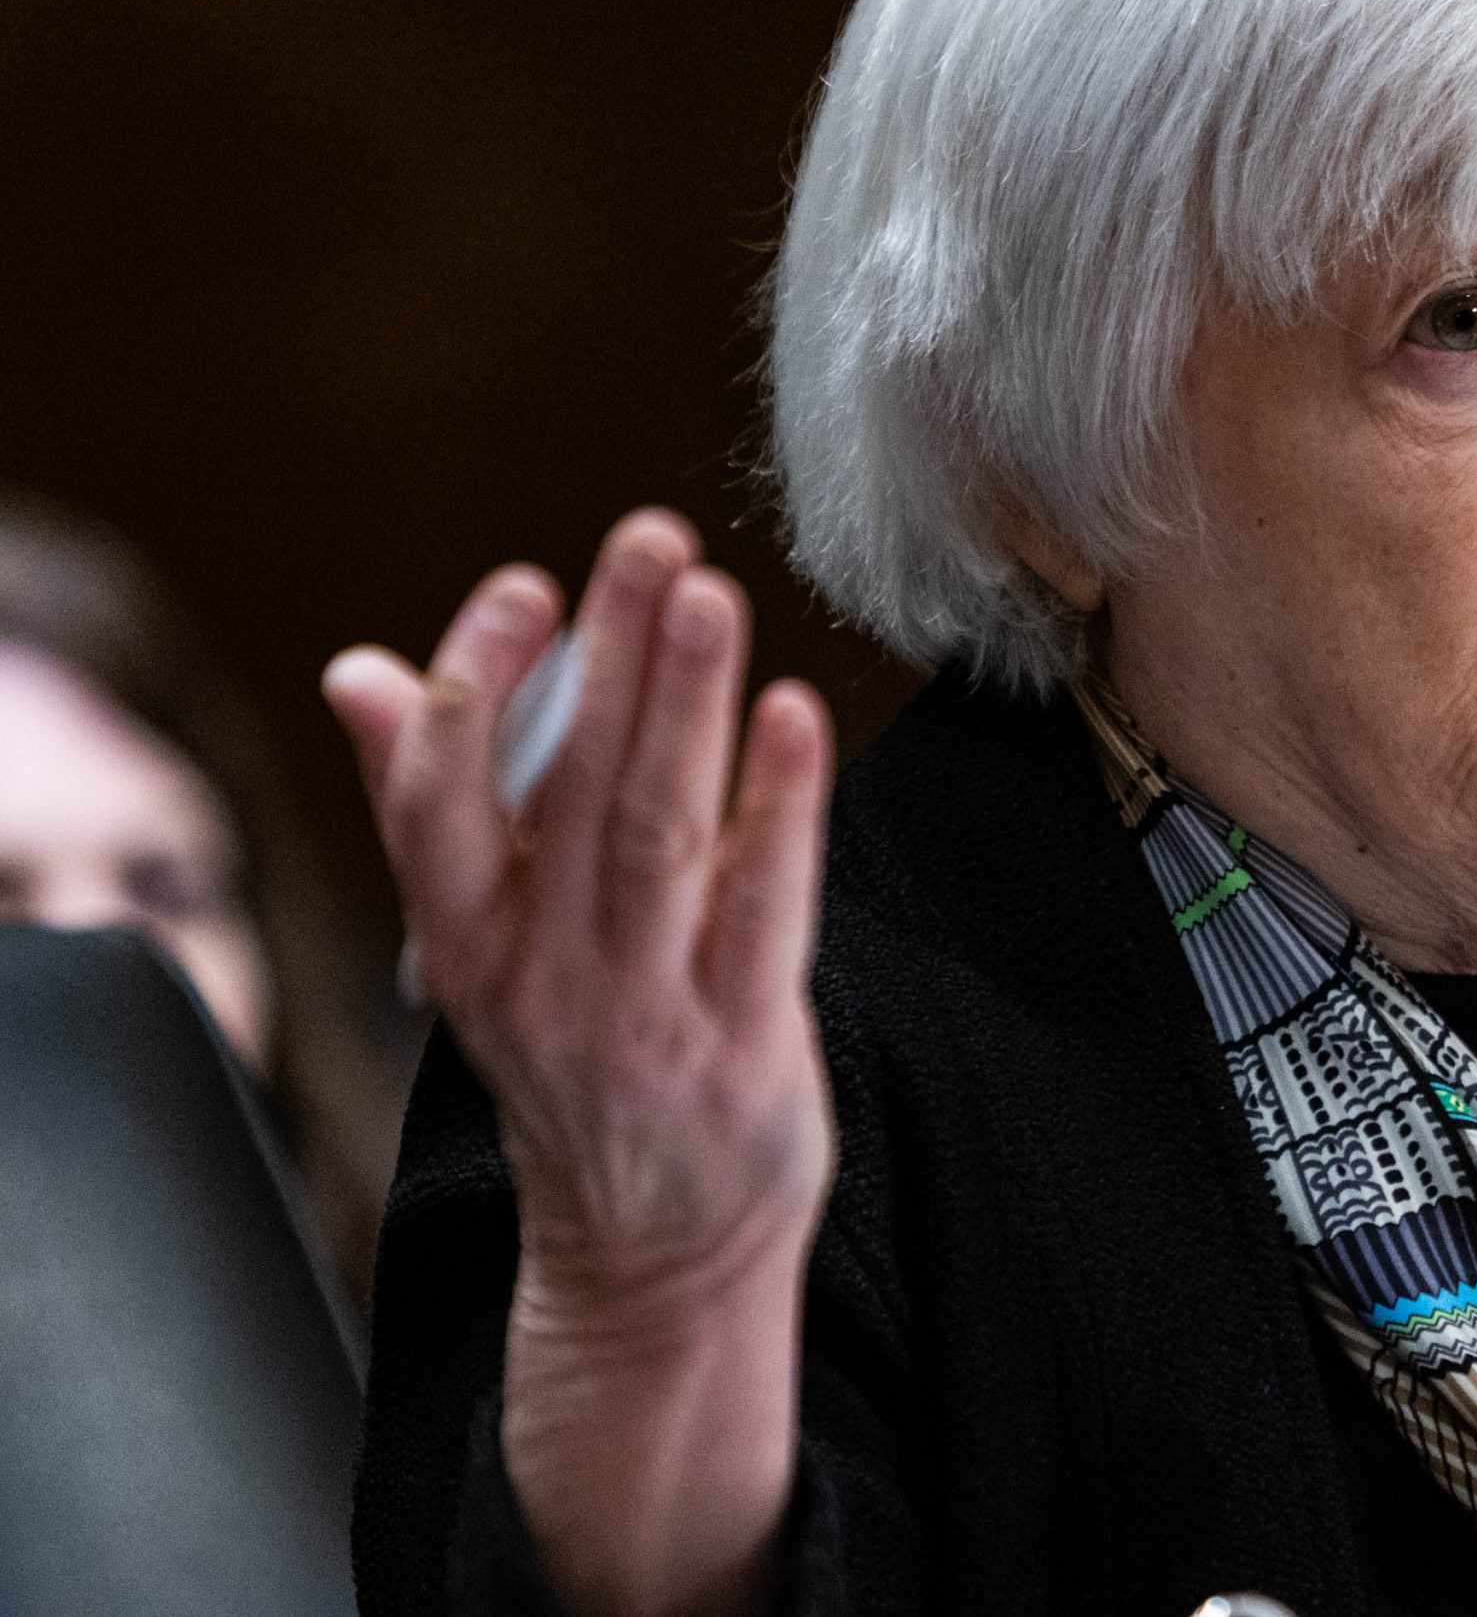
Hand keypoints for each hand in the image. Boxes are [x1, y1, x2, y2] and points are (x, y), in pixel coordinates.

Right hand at [325, 508, 835, 1613]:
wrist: (650, 1258)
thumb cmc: (573, 1066)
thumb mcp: (480, 954)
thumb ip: (432, 810)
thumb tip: (360, 670)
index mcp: (465, 945)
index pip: (441, 797)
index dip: (475, 684)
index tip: (524, 587)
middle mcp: (544, 976)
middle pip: (567, 793)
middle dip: (607, 658)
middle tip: (648, 538)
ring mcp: (646, 1014)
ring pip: (658, 837)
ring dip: (685, 709)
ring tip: (710, 596)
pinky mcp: (744, 1043)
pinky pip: (764, 910)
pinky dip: (780, 810)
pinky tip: (796, 717)